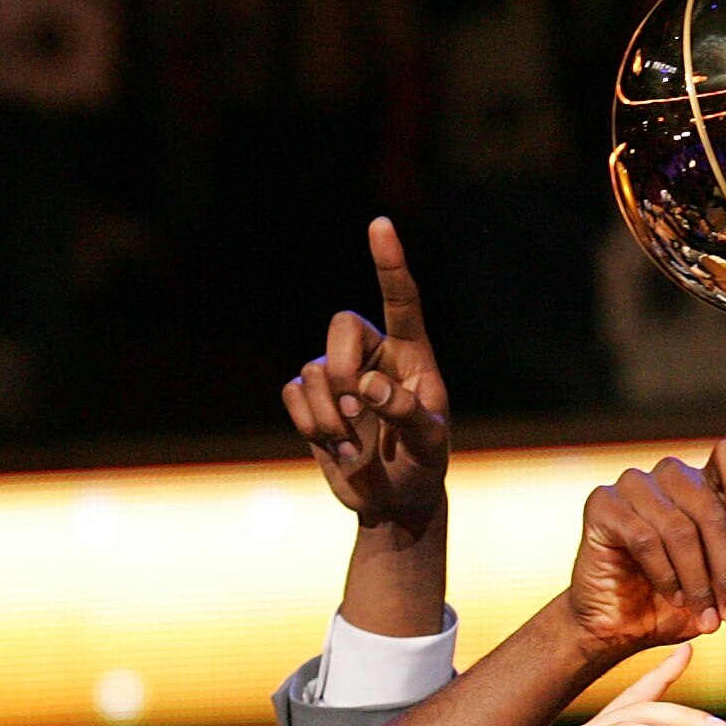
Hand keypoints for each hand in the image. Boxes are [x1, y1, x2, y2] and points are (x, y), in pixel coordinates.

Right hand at [283, 218, 452, 528]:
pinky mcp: (311, 400)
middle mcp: (372, 355)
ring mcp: (337, 375)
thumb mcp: (431, 445)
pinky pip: (293, 394)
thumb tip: (369, 386)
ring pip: (313, 371)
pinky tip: (337, 447)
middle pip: (341, 325)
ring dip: (330, 416)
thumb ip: (409, 413)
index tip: (380, 225)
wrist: (394, 500)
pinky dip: (311, 425)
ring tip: (355, 445)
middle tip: (358, 413)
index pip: (402, 301)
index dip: (389, 263)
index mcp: (412, 356)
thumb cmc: (423, 465)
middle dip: (343, 369)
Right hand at [564, 445, 725, 653]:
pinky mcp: (603, 504)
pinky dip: (664, 574)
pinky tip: (673, 597)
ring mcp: (634, 485)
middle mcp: (670, 477)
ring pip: (679, 527)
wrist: (619, 626)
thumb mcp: (723, 588)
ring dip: (697, 579)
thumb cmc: (674, 601)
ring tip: (705, 615)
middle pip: (708, 506)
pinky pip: (644, 537)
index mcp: (704, 484)